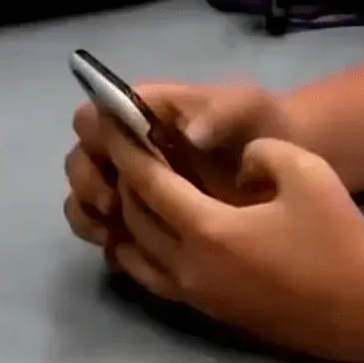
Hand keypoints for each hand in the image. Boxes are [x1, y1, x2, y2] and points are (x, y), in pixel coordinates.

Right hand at [65, 83, 293, 246]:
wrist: (285, 162)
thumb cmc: (258, 124)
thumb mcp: (246, 105)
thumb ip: (219, 112)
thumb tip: (192, 136)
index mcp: (136, 116)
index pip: (91, 120)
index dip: (94, 138)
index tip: (116, 159)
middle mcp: (122, 152)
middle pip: (78, 165)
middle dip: (88, 185)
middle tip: (113, 206)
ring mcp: (127, 192)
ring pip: (84, 204)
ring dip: (89, 219)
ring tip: (113, 235)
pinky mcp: (139, 227)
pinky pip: (109, 240)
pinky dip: (111, 248)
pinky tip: (130, 257)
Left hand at [106, 126, 363, 361]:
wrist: (363, 310)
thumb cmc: (338, 238)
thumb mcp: (306, 170)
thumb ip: (260, 153)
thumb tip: (237, 163)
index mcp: (208, 230)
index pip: (148, 185)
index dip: (126, 153)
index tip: (111, 129)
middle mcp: (188, 266)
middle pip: (133, 218)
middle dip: (124, 182)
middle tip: (127, 154)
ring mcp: (194, 294)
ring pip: (135, 253)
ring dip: (126, 219)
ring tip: (134, 191)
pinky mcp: (205, 311)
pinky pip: (150, 278)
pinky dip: (137, 252)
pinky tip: (144, 235)